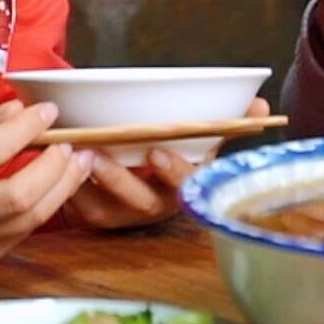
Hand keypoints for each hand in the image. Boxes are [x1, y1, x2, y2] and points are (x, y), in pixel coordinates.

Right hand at [0, 100, 93, 267]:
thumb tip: (22, 111)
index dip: (25, 129)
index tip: (48, 111)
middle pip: (17, 197)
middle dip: (53, 167)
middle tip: (69, 143)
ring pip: (31, 219)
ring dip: (63, 186)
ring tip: (79, 160)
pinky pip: (26, 230)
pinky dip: (48, 203)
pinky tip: (60, 183)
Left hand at [62, 98, 270, 229]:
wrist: (150, 179)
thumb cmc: (177, 151)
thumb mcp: (203, 136)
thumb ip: (230, 120)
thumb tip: (263, 106)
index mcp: (186, 184)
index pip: (185, 184)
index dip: (173, 170)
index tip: (156, 151)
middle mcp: (158, 204)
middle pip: (141, 202)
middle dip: (119, 180)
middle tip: (97, 155)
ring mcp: (127, 214)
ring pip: (108, 210)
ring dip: (88, 187)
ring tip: (75, 158)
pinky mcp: (100, 218)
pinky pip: (82, 211)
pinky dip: (69, 192)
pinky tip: (60, 169)